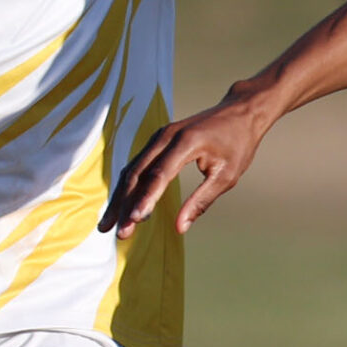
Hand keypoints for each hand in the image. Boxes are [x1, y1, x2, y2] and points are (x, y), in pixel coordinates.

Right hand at [99, 91, 268, 239]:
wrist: (239, 112)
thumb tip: (180, 228)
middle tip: (117, 233)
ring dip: (119, 199)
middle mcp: (166, 136)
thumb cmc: (237, 144)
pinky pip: (137, 165)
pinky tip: (121, 207)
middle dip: (124, 205)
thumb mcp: (226, 176)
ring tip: (108, 225)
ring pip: (131, 170)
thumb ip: (201, 201)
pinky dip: (127, 187)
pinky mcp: (157, 141)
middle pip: (137, 174)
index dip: (144, 200)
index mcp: (186, 142)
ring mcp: (158, 136)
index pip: (158, 175)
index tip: (133, 222)